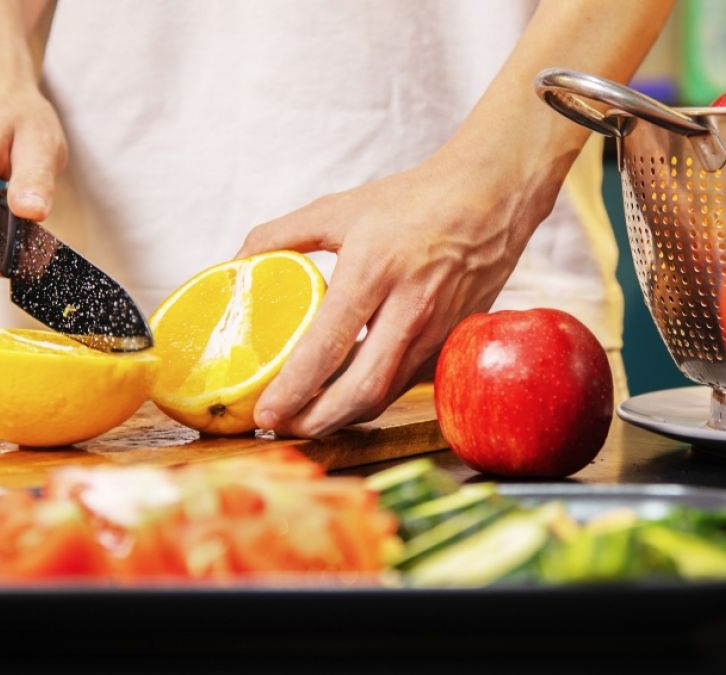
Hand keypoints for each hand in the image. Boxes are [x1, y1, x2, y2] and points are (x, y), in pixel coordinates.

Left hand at [236, 149, 562, 437]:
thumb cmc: (412, 201)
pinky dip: (371, 399)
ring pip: (384, 395)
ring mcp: (435, 331)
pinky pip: (403, 384)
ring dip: (342, 416)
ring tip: (304, 417)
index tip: (265, 410)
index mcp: (374, 270)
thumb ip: (281, 235)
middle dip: (317, 420)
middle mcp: (409, 308)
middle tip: (282, 425)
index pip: (328, 345)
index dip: (294, 387)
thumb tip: (237, 264)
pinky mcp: (449, 342)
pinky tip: (343, 397)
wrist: (488, 199)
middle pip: (361, 390)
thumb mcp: (338, 208)